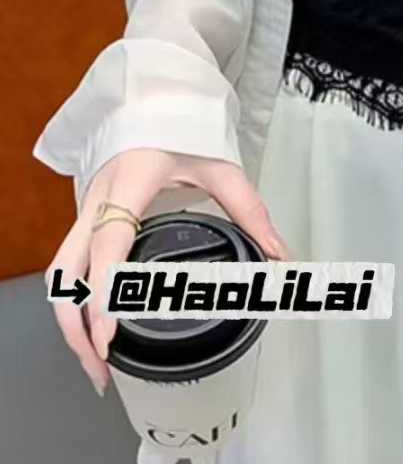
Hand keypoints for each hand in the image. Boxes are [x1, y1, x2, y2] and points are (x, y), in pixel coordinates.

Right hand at [44, 147, 292, 395]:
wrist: (153, 95)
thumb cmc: (183, 126)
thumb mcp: (222, 167)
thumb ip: (250, 212)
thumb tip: (281, 256)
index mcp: (131, 182)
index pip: (109, 245)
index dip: (105, 293)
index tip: (109, 334)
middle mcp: (98, 199)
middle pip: (67, 273)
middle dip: (77, 326)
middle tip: (104, 368)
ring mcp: (85, 208)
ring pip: (59, 274)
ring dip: (70, 321)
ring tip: (97, 363)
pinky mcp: (85, 217)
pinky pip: (67, 266)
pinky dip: (73, 302)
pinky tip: (93, 330)